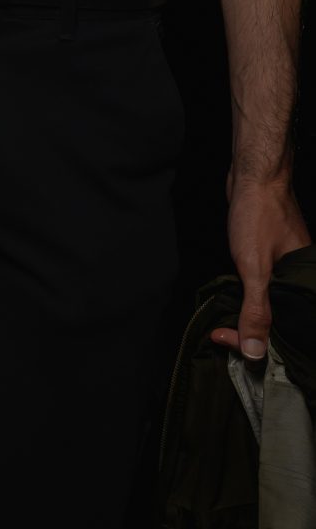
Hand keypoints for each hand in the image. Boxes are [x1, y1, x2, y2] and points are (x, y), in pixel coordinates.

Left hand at [209, 173, 309, 358]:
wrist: (256, 177)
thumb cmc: (259, 216)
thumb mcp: (255, 268)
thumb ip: (257, 310)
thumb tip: (255, 351)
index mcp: (307, 287)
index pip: (286, 332)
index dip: (255, 342)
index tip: (224, 339)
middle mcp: (301, 281)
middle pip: (280, 323)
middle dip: (252, 334)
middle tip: (222, 336)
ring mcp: (288, 270)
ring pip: (271, 306)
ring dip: (249, 318)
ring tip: (225, 327)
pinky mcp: (274, 260)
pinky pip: (264, 290)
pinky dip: (250, 299)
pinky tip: (235, 303)